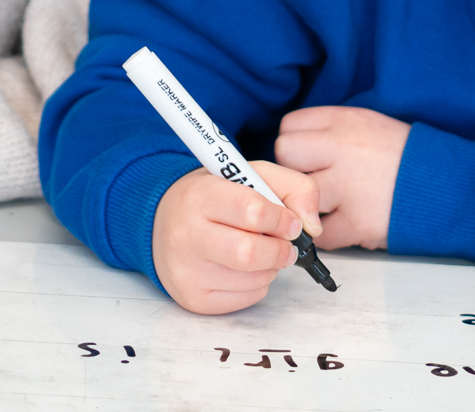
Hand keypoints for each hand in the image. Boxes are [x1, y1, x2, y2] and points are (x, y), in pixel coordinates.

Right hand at [151, 161, 321, 314]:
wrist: (161, 222)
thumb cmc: (212, 198)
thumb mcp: (248, 175)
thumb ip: (292, 187)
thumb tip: (313, 226)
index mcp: (200, 196)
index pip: (252, 210)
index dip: (282, 218)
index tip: (291, 222)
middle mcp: (186, 234)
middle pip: (251, 253)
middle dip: (280, 250)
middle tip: (286, 245)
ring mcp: (186, 270)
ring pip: (253, 279)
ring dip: (271, 267)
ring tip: (260, 252)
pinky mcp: (192, 298)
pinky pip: (246, 298)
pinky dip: (258, 284)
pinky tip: (244, 269)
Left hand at [275, 104, 410, 250]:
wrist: (453, 187)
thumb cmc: (410, 158)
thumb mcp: (372, 125)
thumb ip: (334, 131)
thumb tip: (300, 148)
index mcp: (346, 122)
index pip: (290, 126)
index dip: (296, 145)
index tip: (307, 159)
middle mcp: (343, 148)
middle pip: (285, 153)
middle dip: (294, 170)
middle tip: (314, 182)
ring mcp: (349, 186)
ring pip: (298, 193)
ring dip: (307, 205)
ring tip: (326, 208)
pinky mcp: (358, 222)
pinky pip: (321, 234)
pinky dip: (326, 236)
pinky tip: (339, 228)